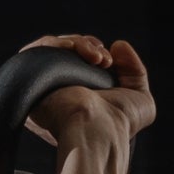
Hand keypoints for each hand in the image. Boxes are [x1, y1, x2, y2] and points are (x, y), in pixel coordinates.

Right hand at [17, 33, 155, 145]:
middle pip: (69, 53)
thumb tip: (118, 45)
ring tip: (97, 58)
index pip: (83, 64)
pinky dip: (61, 44)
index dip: (97, 53)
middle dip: (90, 47)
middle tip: (104, 60)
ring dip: (80, 44)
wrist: (97, 130)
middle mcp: (61, 93)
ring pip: (56, 48)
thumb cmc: (119, 124)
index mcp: (81, 98)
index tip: (111, 61)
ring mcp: (45, 85)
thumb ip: (135, 72)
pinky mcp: (31, 79)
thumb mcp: (141, 101)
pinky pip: (41, 49)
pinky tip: (79, 51)